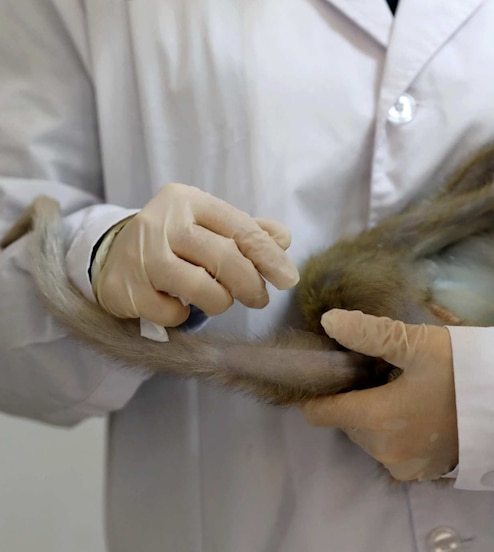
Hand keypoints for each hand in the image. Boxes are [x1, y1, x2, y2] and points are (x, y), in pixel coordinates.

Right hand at [93, 183, 297, 325]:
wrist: (113, 256)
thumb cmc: (175, 242)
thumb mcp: (210, 226)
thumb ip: (248, 231)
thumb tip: (283, 239)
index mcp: (188, 200)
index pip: (240, 228)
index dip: (269, 256)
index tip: (288, 279)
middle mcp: (161, 222)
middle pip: (223, 257)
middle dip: (250, 284)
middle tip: (259, 299)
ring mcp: (140, 255)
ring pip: (200, 286)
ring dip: (220, 302)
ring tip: (220, 301)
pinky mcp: (124, 288)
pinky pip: (170, 312)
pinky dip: (183, 315)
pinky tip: (179, 304)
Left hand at [302, 309, 458, 480]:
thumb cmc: (466, 372)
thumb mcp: (419, 343)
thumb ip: (370, 333)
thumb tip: (329, 322)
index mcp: (373, 419)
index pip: (320, 412)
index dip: (323, 389)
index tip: (341, 369)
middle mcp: (381, 451)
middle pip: (347, 421)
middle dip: (359, 396)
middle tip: (388, 371)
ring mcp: (403, 466)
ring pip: (369, 435)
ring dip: (378, 414)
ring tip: (409, 388)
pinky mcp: (423, 474)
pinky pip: (393, 449)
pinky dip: (398, 431)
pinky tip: (422, 411)